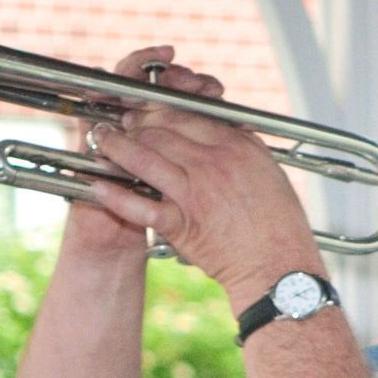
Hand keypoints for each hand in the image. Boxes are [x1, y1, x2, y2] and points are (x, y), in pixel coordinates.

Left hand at [82, 52, 321, 297]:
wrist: (279, 268)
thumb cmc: (279, 224)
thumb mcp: (268, 170)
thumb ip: (241, 146)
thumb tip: (221, 129)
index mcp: (237, 146)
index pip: (188, 114)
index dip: (160, 109)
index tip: (147, 110)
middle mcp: (214, 163)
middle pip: (161, 130)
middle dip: (135, 123)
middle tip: (120, 124)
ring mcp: (195, 193)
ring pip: (145, 158)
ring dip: (116, 147)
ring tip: (102, 142)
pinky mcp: (182, 224)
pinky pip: (141, 206)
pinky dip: (116, 196)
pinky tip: (98, 188)